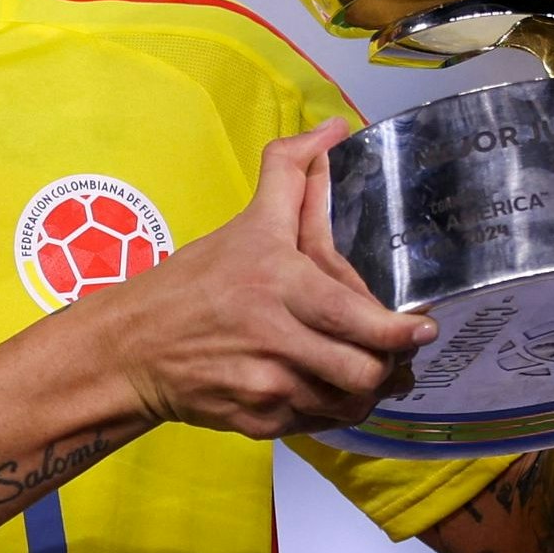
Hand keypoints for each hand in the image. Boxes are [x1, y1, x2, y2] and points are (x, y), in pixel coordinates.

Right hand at [84, 121, 435, 438]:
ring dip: (362, 391)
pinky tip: (319, 388)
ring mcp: (265, 385)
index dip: (399, 332)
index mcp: (278, 282)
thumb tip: (333, 129)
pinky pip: (316, 423)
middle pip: (363, 370)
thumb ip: (291, 174)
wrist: (130, 349)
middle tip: (395, 355)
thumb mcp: (245, 224)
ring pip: (346, 403)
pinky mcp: (257, 422)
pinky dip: (326, 409)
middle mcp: (274, 337)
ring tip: (362, 373)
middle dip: (388, 367)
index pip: (356, 317)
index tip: (423, 330)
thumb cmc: (192, 284)